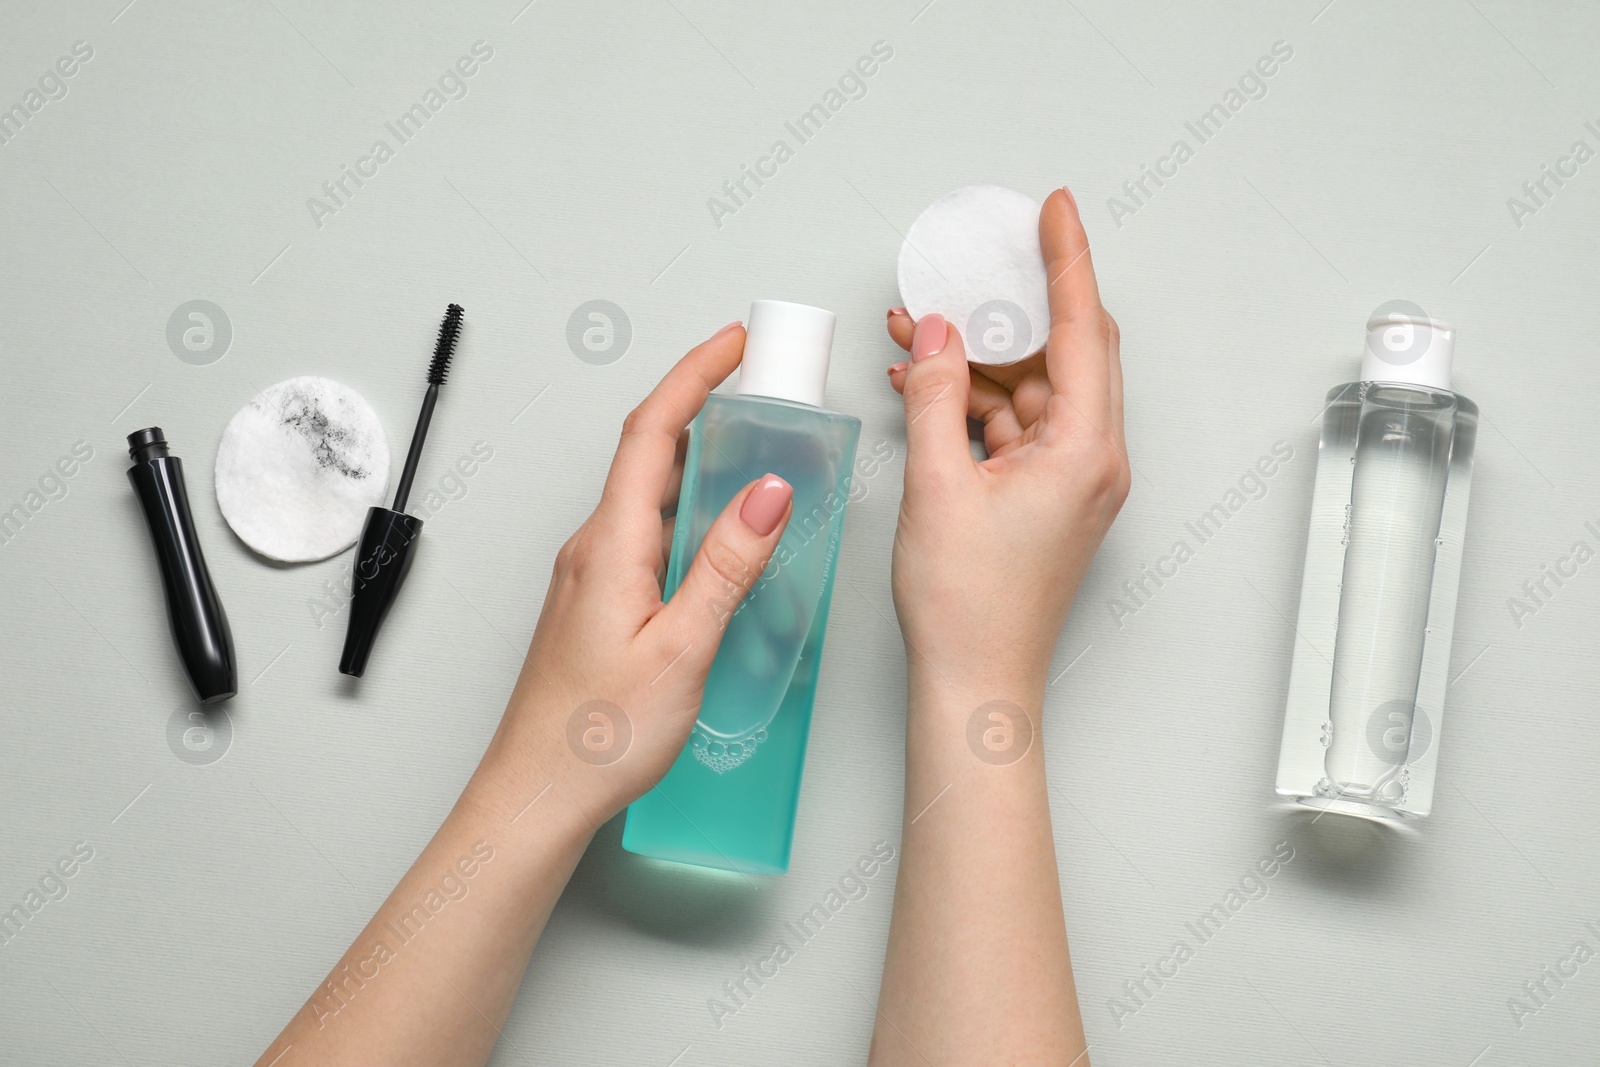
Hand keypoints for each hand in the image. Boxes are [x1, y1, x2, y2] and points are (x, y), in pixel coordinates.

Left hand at [479, 322, 793, 823]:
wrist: (536, 795)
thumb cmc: (598, 736)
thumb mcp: (682, 647)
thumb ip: (727, 565)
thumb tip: (768, 490)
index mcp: (610, 544)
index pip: (652, 431)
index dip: (694, 375)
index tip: (736, 343)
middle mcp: (593, 547)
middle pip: (649, 451)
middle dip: (703, 405)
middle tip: (758, 387)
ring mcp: (590, 574)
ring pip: (647, 494)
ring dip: (696, 459)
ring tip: (751, 450)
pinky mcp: (595, 602)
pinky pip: (644, 532)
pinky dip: (685, 510)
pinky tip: (716, 535)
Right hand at [885, 188, 1128, 693]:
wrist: (974, 680)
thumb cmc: (966, 606)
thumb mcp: (937, 486)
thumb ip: (934, 397)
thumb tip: (936, 334)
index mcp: (1086, 450)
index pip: (1083, 329)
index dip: (1067, 261)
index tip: (1055, 209)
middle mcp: (1093, 459)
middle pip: (1064, 351)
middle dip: (1008, 308)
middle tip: (971, 267)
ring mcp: (1072, 478)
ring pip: (1030, 388)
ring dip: (976, 359)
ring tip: (913, 333)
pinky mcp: (1046, 495)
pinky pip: (1013, 425)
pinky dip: (972, 402)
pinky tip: (922, 385)